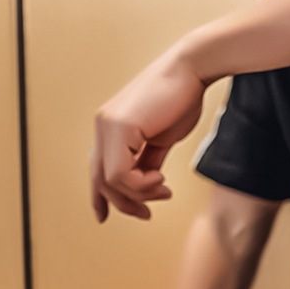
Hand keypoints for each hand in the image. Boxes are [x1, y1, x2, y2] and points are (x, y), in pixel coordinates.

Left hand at [92, 46, 206, 222]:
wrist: (192, 71)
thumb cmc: (182, 99)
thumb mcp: (161, 139)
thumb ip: (148, 160)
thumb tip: (146, 182)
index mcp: (110, 127)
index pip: (97, 170)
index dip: (100, 198)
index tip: (105, 217)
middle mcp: (103, 125)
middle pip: (101, 181)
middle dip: (125, 203)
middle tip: (149, 212)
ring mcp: (108, 125)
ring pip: (111, 181)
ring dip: (140, 193)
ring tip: (162, 189)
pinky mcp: (119, 127)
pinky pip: (120, 173)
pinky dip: (141, 184)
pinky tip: (159, 178)